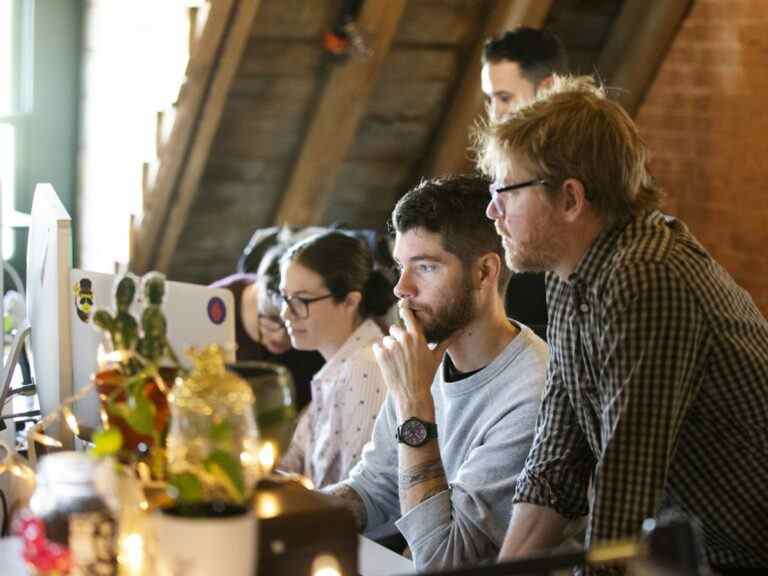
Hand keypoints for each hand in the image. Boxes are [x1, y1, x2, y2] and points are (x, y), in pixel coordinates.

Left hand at [372, 303, 449, 418]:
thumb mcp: (436, 357)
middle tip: (403, 354)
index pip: (408, 316)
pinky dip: (380, 354)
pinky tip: (389, 364)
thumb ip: (445, 342)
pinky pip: (376, 347)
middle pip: (394, 329)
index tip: (403, 304)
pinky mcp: (381, 354)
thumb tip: (460, 331)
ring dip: (389, 348)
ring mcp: (392, 346)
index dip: (405, 309)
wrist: (412, 393)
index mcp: (417, 337)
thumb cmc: (426, 375)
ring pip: (386, 340)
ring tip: (397, 362)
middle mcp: (404, 338)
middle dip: (397, 339)